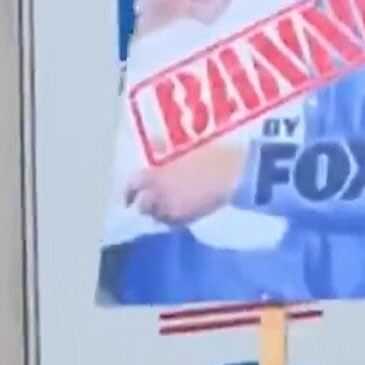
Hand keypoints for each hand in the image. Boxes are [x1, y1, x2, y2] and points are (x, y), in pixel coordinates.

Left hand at [126, 142, 245, 224]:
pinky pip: (176, 223)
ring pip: (159, 217)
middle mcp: (158, 195)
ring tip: (171, 207)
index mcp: (155, 174)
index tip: (130, 195)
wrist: (234, 173)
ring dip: (161, 213)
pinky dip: (176, 219)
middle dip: (146, 205)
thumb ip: (165, 149)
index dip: (129, 191)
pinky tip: (186, 211)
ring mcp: (173, 210)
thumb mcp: (185, 146)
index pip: (133, 185)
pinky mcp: (189, 220)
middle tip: (152, 202)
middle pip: (144, 207)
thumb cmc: (212, 154)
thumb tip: (152, 142)